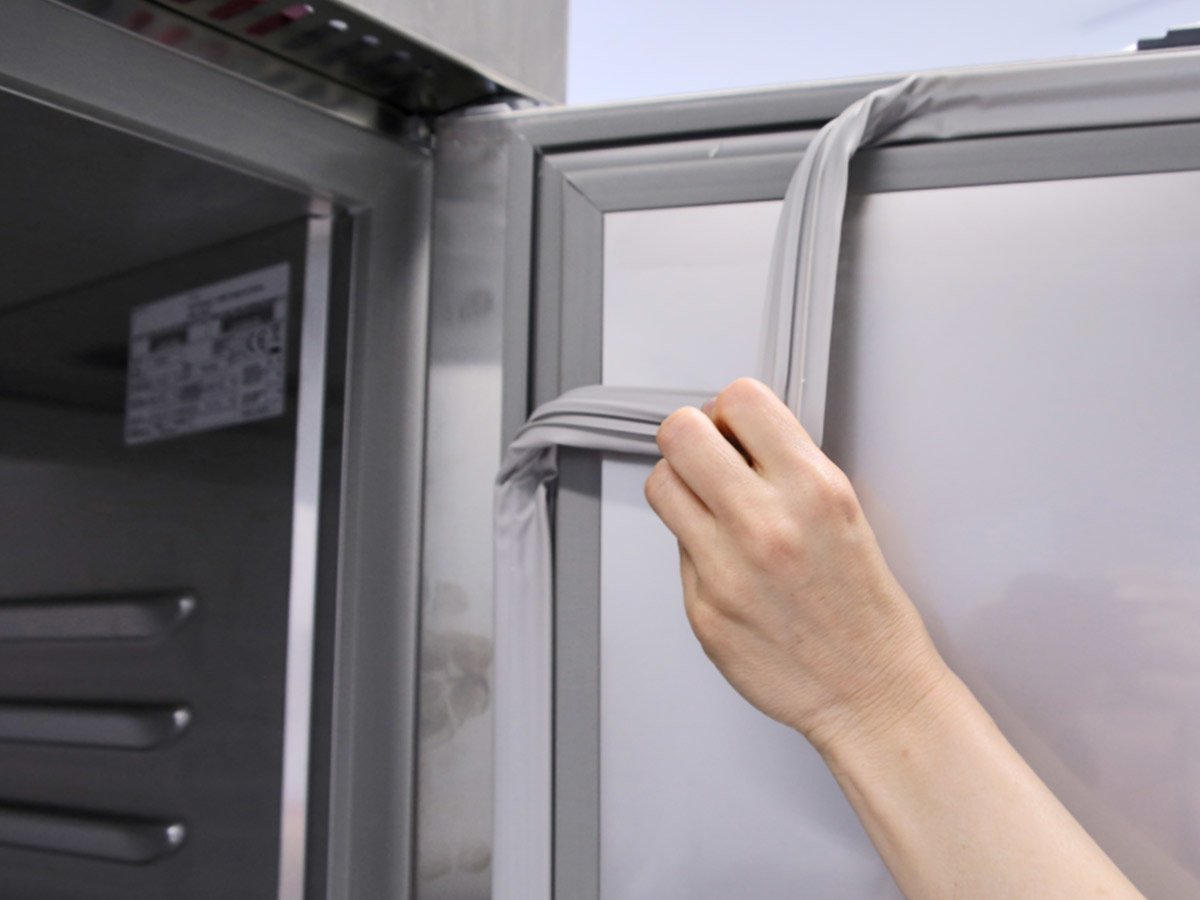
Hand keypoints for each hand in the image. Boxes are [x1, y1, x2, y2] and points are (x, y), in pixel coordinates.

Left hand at [645, 377, 948, 755]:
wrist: (872, 691)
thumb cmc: (865, 608)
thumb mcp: (844, 511)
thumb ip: (787, 467)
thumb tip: (734, 437)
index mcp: (812, 488)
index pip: (740, 400)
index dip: (730, 411)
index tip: (734, 429)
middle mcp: (766, 523)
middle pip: (680, 433)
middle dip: (692, 439)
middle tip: (708, 460)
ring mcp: (727, 568)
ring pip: (661, 485)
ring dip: (680, 488)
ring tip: (710, 509)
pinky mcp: (702, 609)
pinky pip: (675, 550)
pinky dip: (695, 549)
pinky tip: (728, 566)